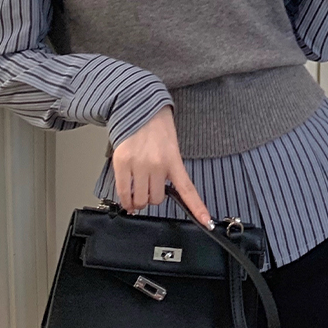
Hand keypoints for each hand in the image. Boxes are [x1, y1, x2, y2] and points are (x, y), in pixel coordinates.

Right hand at [111, 105, 213, 227]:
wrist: (138, 105)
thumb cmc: (156, 124)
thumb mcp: (172, 145)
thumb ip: (169, 167)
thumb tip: (160, 190)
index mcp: (173, 158)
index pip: (187, 188)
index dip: (197, 208)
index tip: (206, 222)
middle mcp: (156, 164)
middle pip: (157, 199)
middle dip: (154, 196)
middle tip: (152, 187)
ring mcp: (138, 164)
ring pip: (140, 199)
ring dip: (139, 200)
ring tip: (139, 191)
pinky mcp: (121, 163)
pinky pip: (123, 192)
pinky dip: (125, 200)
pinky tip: (127, 201)